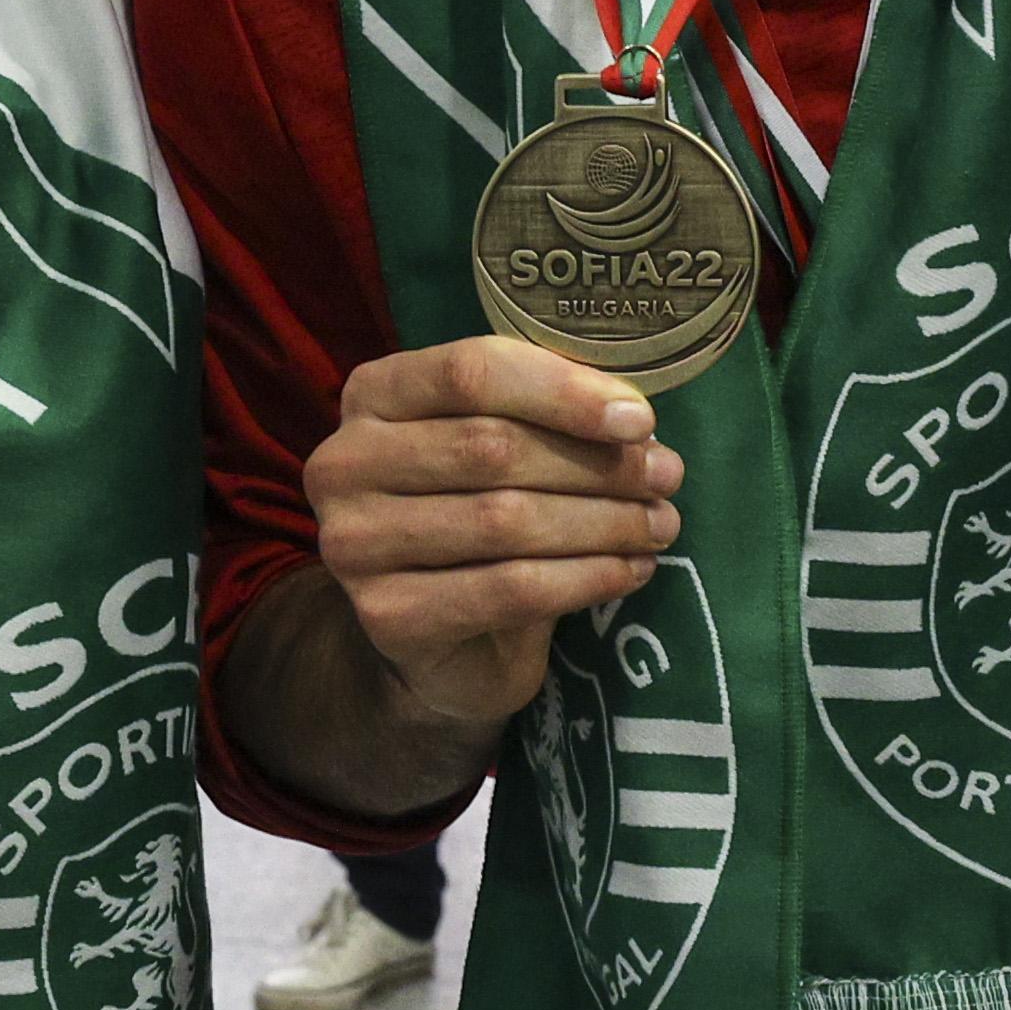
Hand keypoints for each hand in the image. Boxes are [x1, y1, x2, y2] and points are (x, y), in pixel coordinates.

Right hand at [306, 337, 682, 729]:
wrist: (434, 637)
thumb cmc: (476, 513)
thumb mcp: (500, 445)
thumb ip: (544, 417)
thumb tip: (633, 419)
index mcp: (374, 395)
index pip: (471, 372)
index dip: (562, 391)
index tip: (639, 419)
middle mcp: (345, 462)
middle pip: (491, 447)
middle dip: (595, 464)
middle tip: (666, 478)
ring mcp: (354, 543)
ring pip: (505, 521)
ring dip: (602, 523)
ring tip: (659, 525)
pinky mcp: (388, 616)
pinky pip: (509, 589)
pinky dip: (585, 578)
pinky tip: (629, 571)